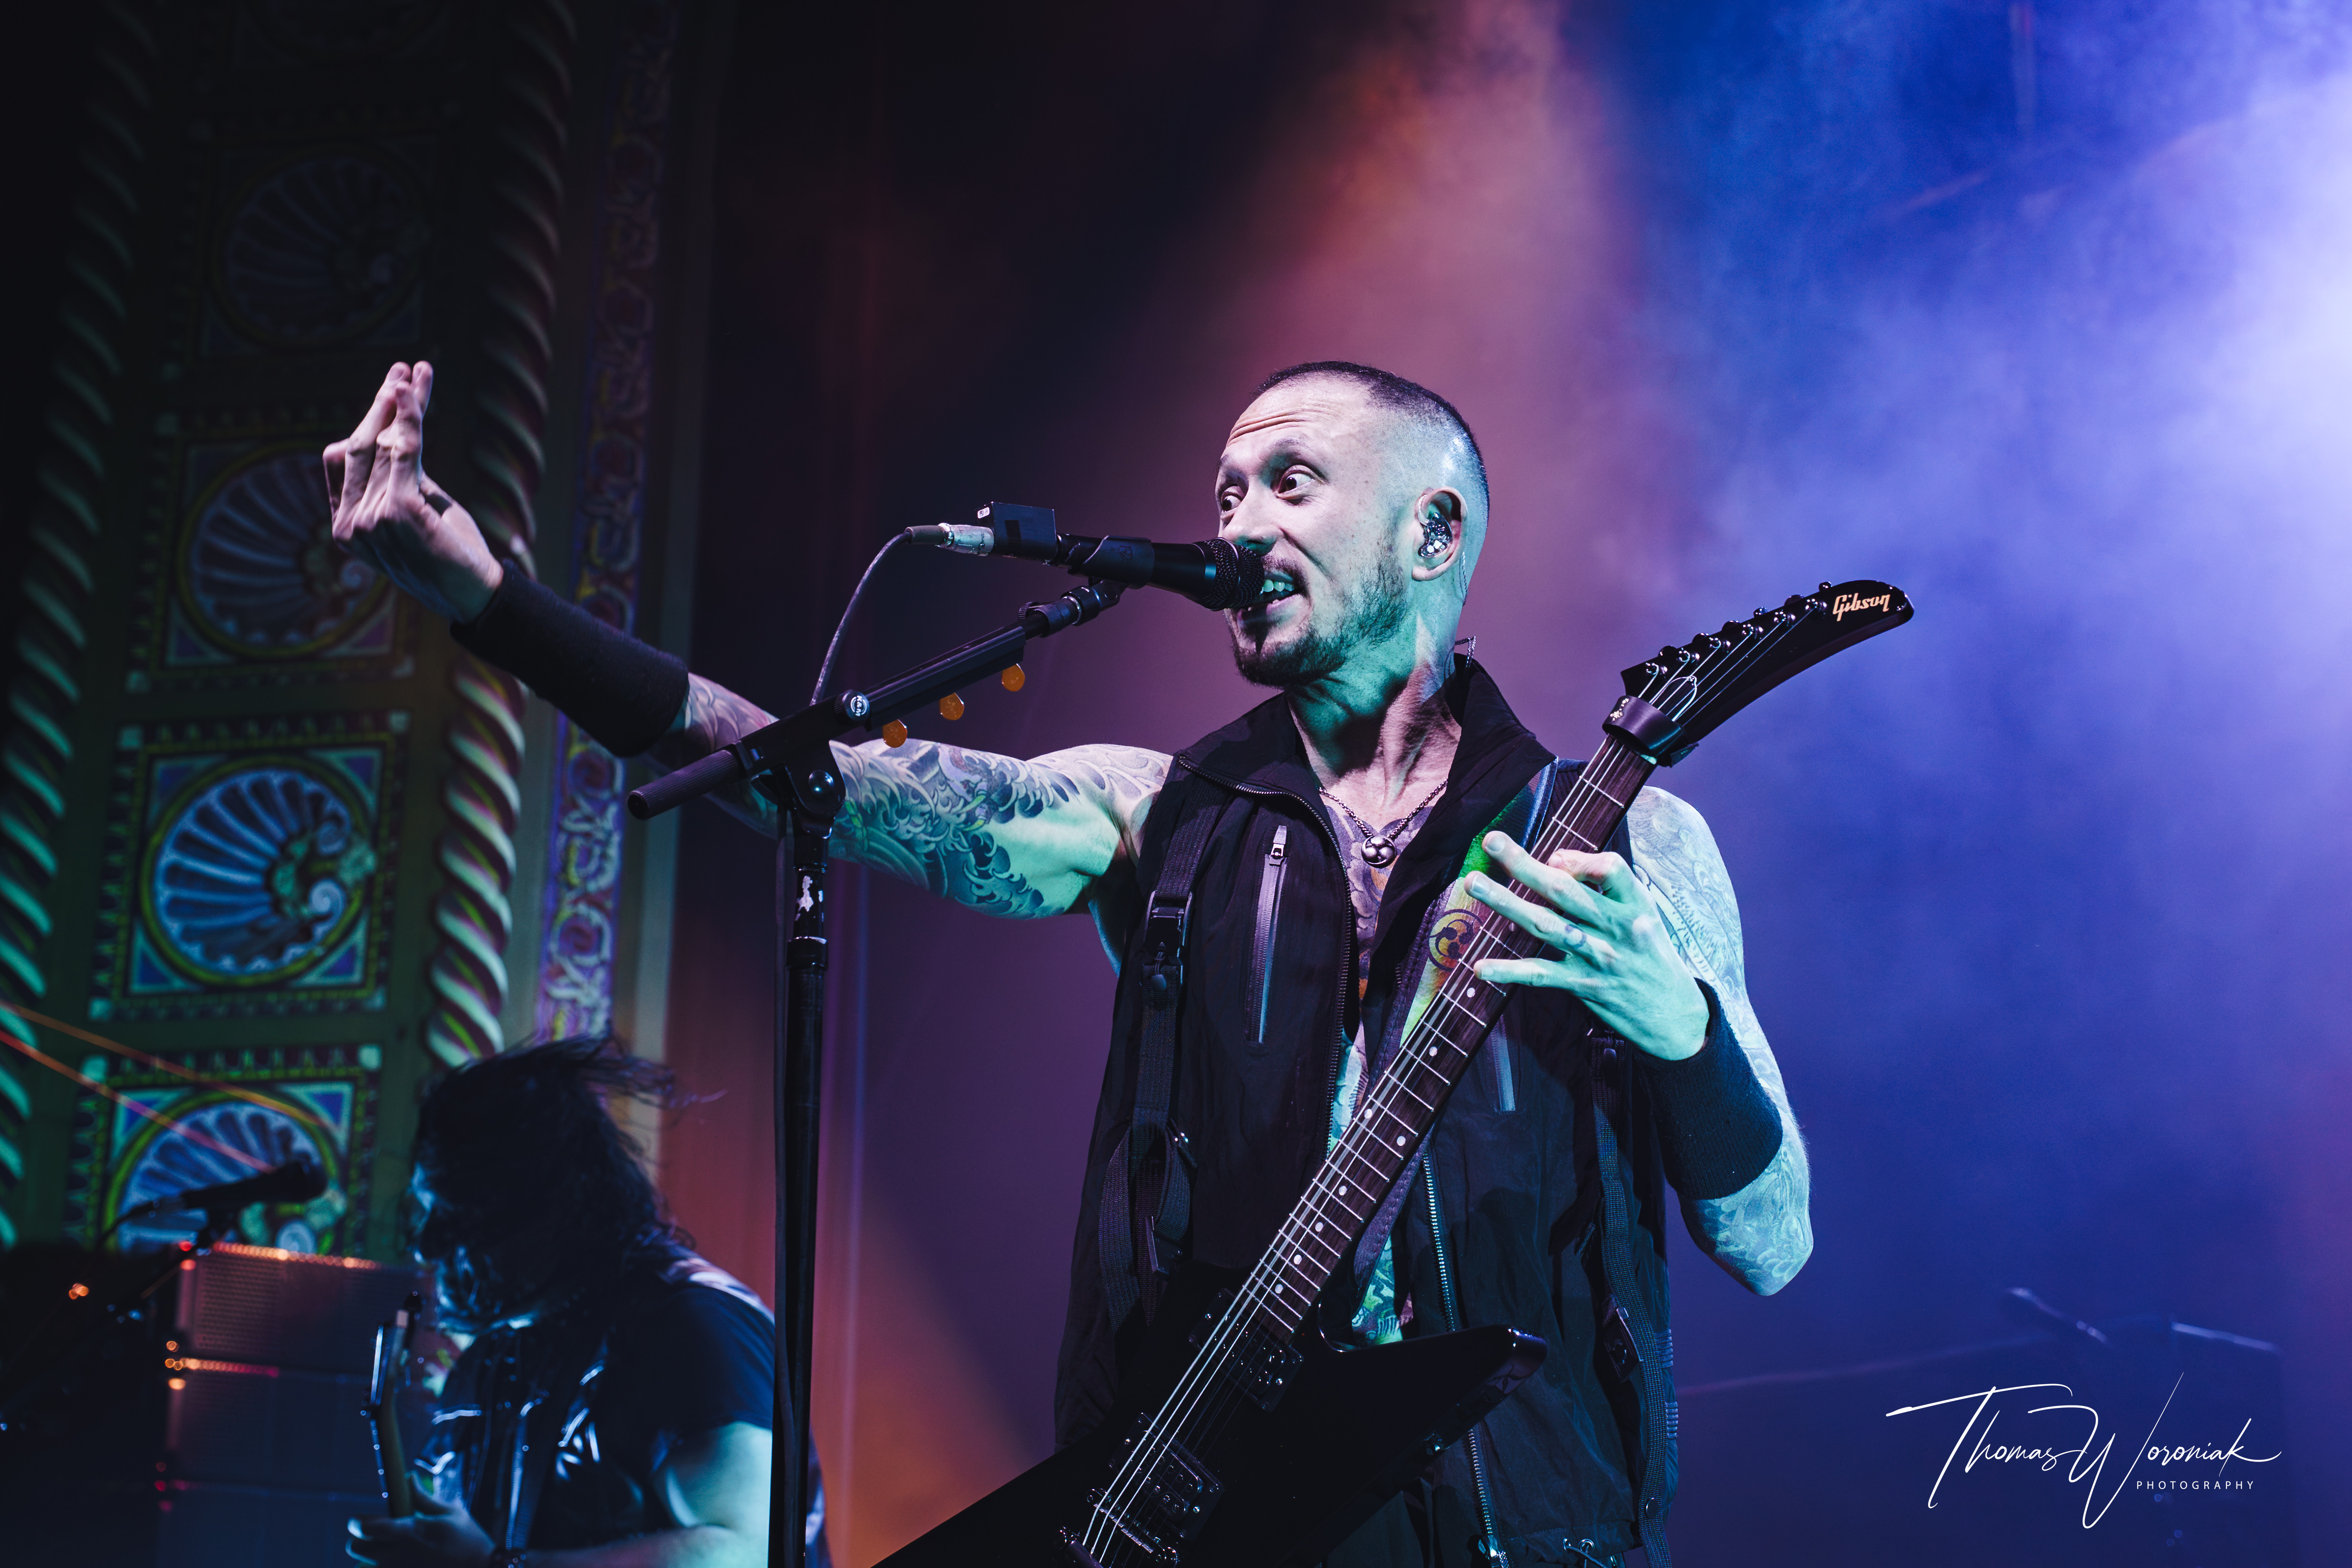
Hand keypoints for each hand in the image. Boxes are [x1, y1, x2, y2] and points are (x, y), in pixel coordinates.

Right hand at [326, 362, 504, 621]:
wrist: (475, 595)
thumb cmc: (449, 553)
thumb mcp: (416, 508)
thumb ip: (398, 474)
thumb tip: (397, 425)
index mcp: (346, 525)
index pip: (342, 460)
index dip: (364, 421)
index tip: (388, 391)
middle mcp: (350, 525)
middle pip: (358, 445)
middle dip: (381, 403)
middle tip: (401, 369)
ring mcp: (370, 520)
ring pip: (383, 444)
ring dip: (403, 403)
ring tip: (417, 372)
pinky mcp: (397, 512)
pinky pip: (403, 452)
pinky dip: (410, 417)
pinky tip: (415, 391)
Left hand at [346, 1492, 494, 1567]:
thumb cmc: (469, 1541)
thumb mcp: (450, 1514)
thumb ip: (423, 1498)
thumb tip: (408, 1478)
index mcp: (410, 1531)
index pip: (365, 1527)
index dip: (357, 1521)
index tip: (361, 1518)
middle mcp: (399, 1556)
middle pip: (355, 1549)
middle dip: (359, 1540)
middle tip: (374, 1535)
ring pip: (364, 1566)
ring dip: (371, 1558)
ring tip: (390, 1552)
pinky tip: (402, 1563)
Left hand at [1464, 831, 1708, 1059]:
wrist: (1675, 1014)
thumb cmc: (1649, 954)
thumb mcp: (1641, 914)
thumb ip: (1604, 888)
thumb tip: (1554, 861)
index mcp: (1635, 904)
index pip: (1610, 868)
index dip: (1579, 859)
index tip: (1553, 857)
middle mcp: (1617, 928)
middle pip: (1565, 890)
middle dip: (1524, 864)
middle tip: (1491, 841)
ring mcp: (1598, 957)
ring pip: (1546, 925)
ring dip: (1506, 903)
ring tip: (1474, 883)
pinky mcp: (1584, 986)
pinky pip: (1541, 975)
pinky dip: (1511, 971)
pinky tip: (1482, 966)